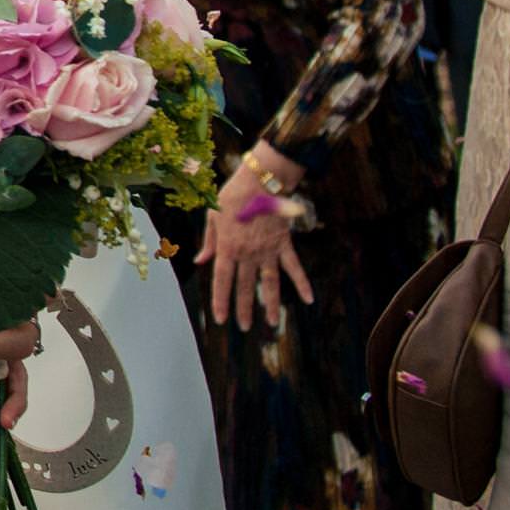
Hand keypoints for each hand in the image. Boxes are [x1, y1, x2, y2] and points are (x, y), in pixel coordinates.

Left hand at [195, 148, 313, 330]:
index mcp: (227, 247)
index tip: (222, 319)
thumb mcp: (212, 216)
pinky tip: (309, 299)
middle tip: (244, 328)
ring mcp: (268, 250)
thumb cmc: (231, 197)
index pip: (222, 280)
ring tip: (273, 324)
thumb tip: (200, 261)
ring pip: (270, 283)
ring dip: (271, 305)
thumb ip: (208, 242)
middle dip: (244, 309)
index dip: (221, 301)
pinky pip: (294, 267)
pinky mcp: (283, 244)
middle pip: (246, 287)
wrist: (259, 181)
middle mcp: (248, 253)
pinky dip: (302, 283)